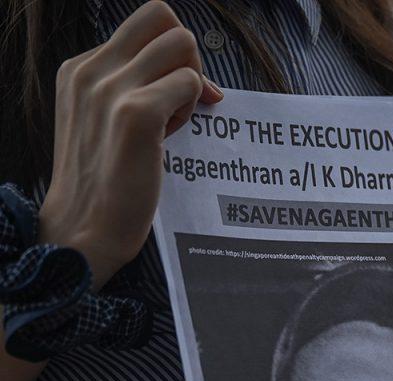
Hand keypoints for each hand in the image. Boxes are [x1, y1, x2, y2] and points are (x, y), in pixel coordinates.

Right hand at [37, 0, 221, 288]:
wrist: (87, 229)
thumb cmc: (107, 181)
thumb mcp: (104, 120)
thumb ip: (133, 87)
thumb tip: (194, 74)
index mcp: (81, 68)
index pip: (145, 24)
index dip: (170, 55)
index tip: (173, 95)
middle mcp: (91, 70)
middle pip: (163, 16)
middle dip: (187, 54)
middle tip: (182, 99)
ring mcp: (111, 89)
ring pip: (182, 43)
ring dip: (191, 81)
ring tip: (174, 121)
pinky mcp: (137, 114)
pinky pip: (190, 82)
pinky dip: (193, 106)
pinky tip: (172, 137)